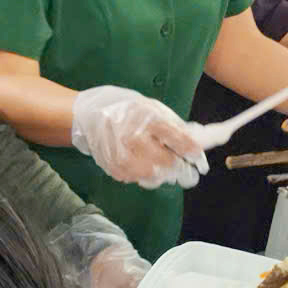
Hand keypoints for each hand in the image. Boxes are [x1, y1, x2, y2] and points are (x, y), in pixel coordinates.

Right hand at [69, 85, 207, 188]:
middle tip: (189, 174)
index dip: (194, 154)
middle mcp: (134, 139)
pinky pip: (139, 180)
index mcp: (148, 119)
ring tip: (165, 169)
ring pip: (155, 178)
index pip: (179, 142)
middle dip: (182, 171)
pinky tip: (143, 165)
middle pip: (169, 165)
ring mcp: (122, 157)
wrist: (87, 115)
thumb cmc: (124, 108)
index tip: (200, 162)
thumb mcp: (151, 107)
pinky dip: (146, 176)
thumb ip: (173, 125)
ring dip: (164, 175)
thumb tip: (196, 143)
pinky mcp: (114, 169)